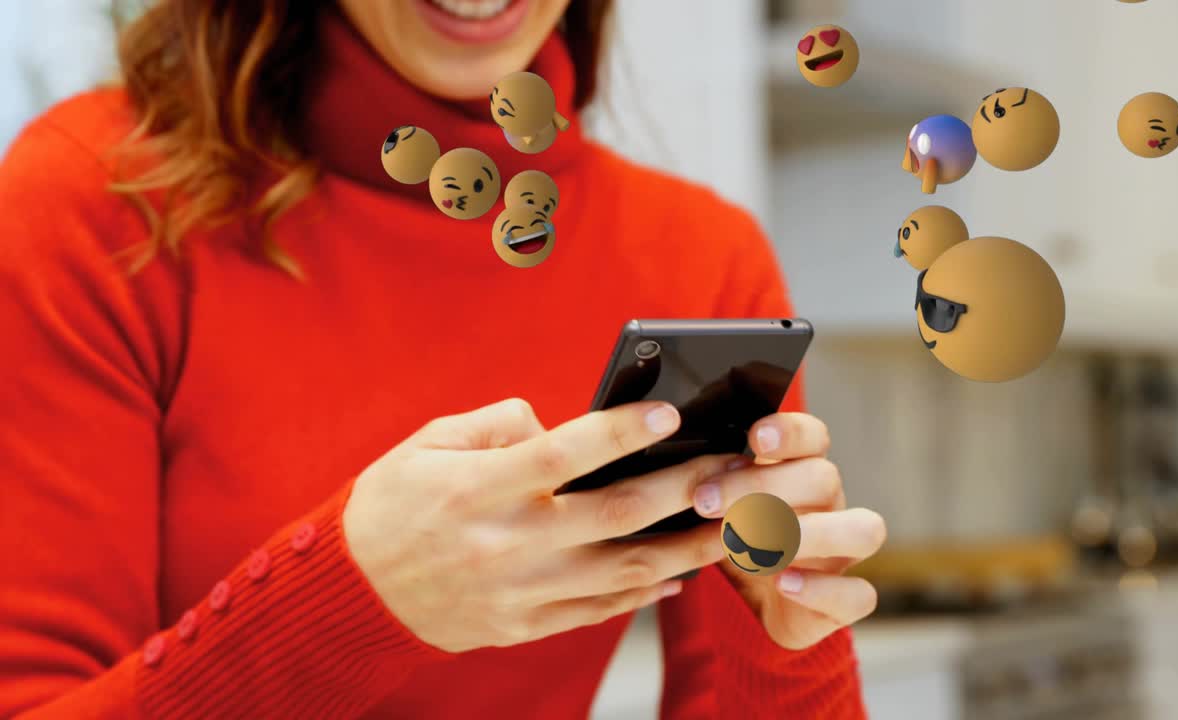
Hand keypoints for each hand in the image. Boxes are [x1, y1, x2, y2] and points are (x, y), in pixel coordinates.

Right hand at [343, 398, 736, 652]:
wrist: (352, 592)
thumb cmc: (392, 504)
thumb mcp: (429, 443)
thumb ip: (498, 425)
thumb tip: (557, 428)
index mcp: (480, 487)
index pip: (564, 453)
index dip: (621, 431)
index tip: (669, 413)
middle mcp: (508, 541)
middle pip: (616, 513)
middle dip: (684, 486)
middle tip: (732, 466)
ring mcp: (521, 590)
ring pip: (623, 569)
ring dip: (688, 547)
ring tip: (735, 524)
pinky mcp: (524, 624)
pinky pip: (599, 610)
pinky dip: (645, 593)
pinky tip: (681, 573)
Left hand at [689, 413, 886, 649]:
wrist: (754, 609)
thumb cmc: (737, 544)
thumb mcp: (718, 511)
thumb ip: (709, 484)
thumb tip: (677, 460)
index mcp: (802, 475)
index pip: (813, 438)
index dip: (790, 432)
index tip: (755, 436)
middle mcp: (831, 508)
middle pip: (825, 478)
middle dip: (766, 486)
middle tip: (709, 502)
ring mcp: (845, 555)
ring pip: (863, 529)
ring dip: (812, 532)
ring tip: (757, 541)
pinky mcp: (846, 603)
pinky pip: (860, 594)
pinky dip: (822, 588)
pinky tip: (784, 583)